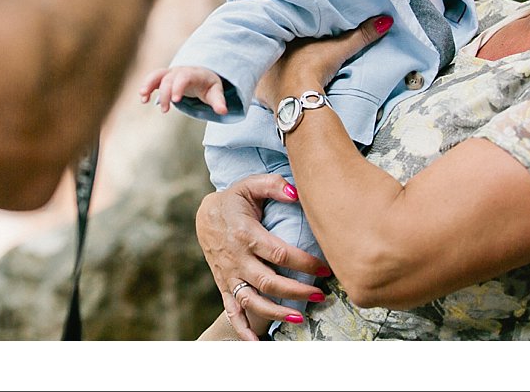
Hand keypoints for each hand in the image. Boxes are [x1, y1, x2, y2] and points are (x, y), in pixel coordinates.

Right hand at [138, 66, 227, 113]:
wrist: (202, 74)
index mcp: (194, 74)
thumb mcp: (216, 92)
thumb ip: (219, 102)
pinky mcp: (164, 77)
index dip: (178, 87)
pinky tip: (143, 98)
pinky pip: (153, 79)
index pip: (184, 77)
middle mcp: (180, 71)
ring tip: (143, 97)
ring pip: (157, 75)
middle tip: (165, 110)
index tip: (175, 101)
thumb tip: (223, 112)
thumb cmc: (209, 85)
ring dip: (149, 84)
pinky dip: (147, 86)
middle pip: (169, 79)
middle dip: (165, 94)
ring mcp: (171, 73)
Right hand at [196, 174, 329, 339]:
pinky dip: (242, 330)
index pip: (278, 253)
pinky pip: (232, 311)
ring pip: (252, 300)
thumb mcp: (251, 185)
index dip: (303, 263)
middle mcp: (236, 258)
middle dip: (296, 291)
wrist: (205, 216)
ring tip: (299, 318)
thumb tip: (297, 192)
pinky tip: (257, 344)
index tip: (324, 268)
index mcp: (245, 234)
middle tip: (321, 295)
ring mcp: (230, 275)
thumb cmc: (235, 200)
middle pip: (268, 281)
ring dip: (275, 313)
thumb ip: (274, 186)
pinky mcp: (225, 286)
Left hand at [254, 15, 392, 111]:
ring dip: (270, 65)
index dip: (290, 28)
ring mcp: (261, 71)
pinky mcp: (259, 91)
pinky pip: (259, 85)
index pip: (284, 26)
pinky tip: (267, 86)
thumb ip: (361, 35)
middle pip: (273, 45)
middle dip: (278, 46)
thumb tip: (386, 20)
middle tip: (285, 48)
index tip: (296, 29)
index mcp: (283, 35)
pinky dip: (264, 86)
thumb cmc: (313, 67)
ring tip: (277, 65)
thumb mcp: (339, 49)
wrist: (297, 96)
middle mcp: (268, 51)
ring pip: (264, 64)